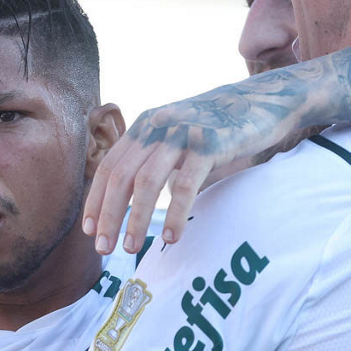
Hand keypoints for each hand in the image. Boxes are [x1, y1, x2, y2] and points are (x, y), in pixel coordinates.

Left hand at [82, 79, 301, 254]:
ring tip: (130, 248)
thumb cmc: (216, 128)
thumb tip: (132, 202)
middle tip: (103, 248)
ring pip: (147, 183)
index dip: (95, 200)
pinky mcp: (210, 144)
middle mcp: (157, 126)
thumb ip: (154, 159)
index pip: (108, 167)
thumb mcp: (177, 136)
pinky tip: (170, 237)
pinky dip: (174, 213)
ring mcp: (182, 134)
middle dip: (108, 215)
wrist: (261, 101)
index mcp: (144, 125)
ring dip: (135, 220)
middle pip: (121, 177)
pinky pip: (185, 184)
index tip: (89, 231)